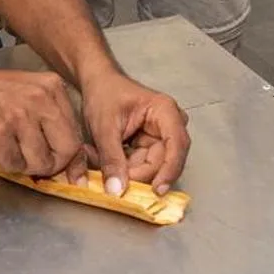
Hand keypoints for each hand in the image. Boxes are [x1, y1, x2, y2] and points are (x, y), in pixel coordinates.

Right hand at [0, 56, 87, 180]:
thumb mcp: (29, 97)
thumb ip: (53, 124)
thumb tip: (77, 166)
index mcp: (52, 87)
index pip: (76, 134)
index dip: (71, 159)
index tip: (69, 173)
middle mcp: (40, 97)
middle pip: (65, 150)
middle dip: (51, 165)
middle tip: (33, 162)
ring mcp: (19, 113)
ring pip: (39, 162)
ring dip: (24, 164)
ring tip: (9, 147)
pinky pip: (13, 164)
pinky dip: (5, 163)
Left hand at [78, 70, 190, 195]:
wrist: (96, 82)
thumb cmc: (103, 93)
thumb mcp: (104, 127)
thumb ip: (111, 159)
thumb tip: (117, 191)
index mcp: (165, 111)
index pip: (177, 145)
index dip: (170, 170)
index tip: (157, 190)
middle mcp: (168, 125)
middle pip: (163, 161)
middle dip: (136, 172)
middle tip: (110, 175)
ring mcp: (159, 136)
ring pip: (149, 166)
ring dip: (124, 168)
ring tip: (97, 154)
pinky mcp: (148, 145)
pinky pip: (139, 164)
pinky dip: (121, 165)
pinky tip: (101, 153)